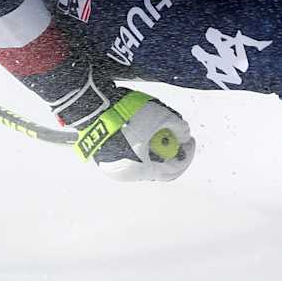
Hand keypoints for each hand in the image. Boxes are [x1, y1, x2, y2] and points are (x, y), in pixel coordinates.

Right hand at [73, 90, 194, 180]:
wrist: (91, 106)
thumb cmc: (126, 114)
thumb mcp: (161, 116)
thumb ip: (179, 127)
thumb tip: (184, 135)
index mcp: (140, 170)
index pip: (173, 169)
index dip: (186, 154)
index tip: (190, 140)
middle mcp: (125, 175)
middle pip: (157, 167)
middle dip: (169, 151)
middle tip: (177, 137)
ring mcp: (112, 167)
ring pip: (142, 162)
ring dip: (153, 148)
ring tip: (157, 130)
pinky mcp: (104, 158)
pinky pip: (128, 156)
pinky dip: (138, 146)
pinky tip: (141, 130)